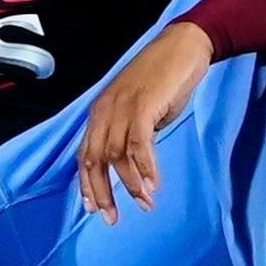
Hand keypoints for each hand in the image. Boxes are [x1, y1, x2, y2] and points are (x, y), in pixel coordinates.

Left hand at [76, 20, 214, 219]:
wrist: (181, 48)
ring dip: (129, 184)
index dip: (86, 184)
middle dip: (101, 192)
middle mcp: (104, 111)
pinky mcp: (142, 105)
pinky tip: (152, 184)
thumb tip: (131, 166)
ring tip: (144, 204)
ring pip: (116, 154)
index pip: (85, 155)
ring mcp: (122, 107)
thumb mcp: (140, 112)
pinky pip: (139, 142)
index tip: (91, 209)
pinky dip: (144, 166)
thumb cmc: (162, 82)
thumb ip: (131, 135)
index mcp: (100, 114)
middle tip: (111, 218)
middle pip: (94, 159)